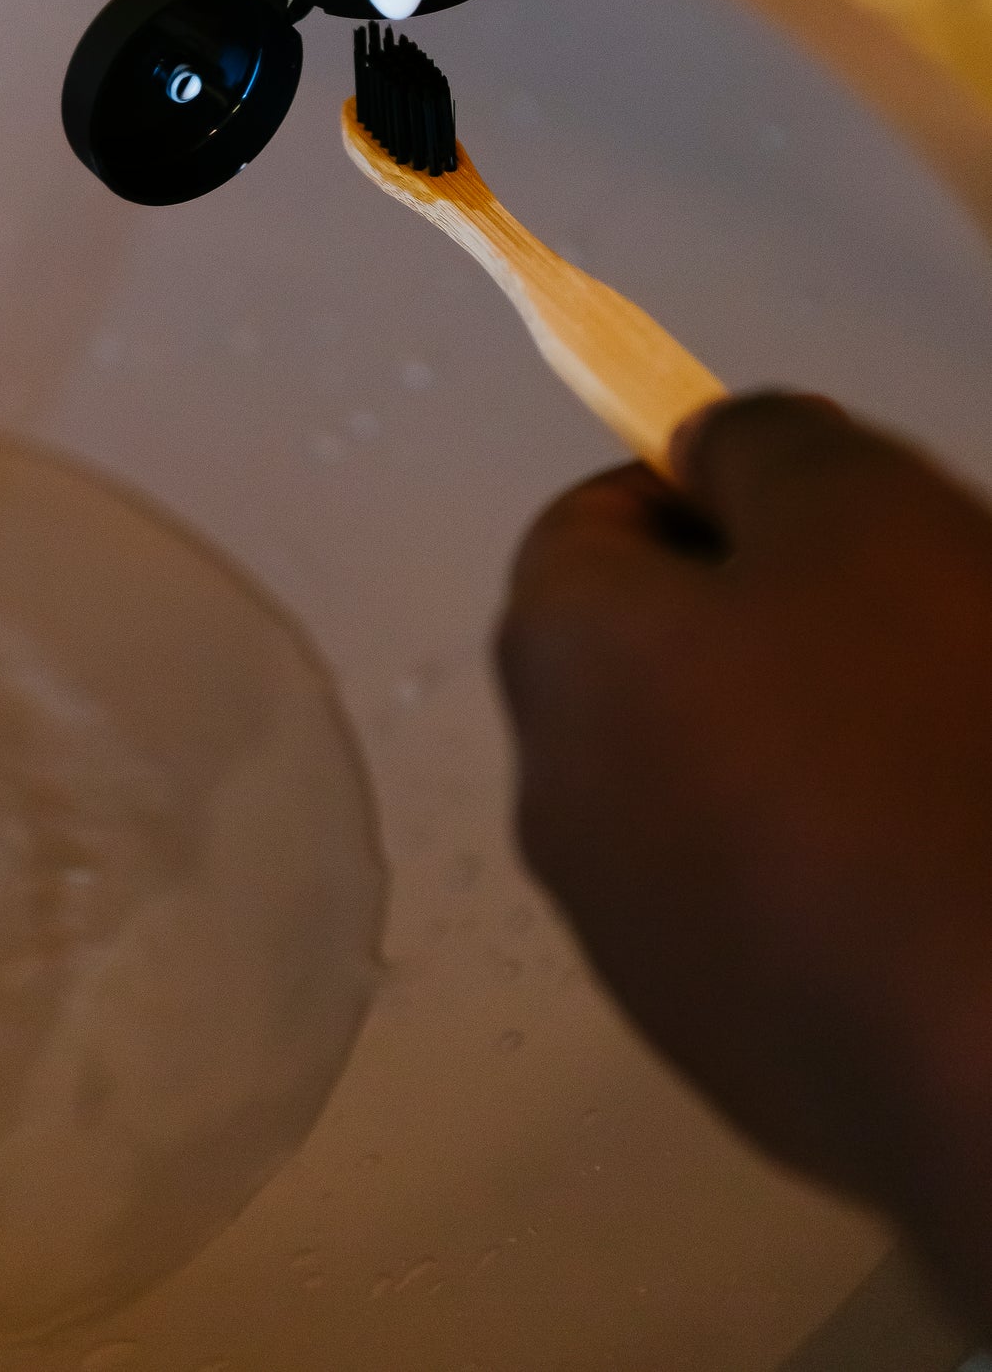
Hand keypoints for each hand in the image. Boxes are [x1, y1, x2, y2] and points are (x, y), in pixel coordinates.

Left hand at [497, 394, 991, 1322]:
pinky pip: (771, 912)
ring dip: (803, 750)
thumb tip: (704, 447)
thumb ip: (757, 445)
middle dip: (763, 620)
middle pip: (646, 664)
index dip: (702, 488)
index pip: (586, 526)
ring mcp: (639, 949)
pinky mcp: (732, 1057)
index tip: (825, 499)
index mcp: (561, 662)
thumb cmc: (926, 739)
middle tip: (907, 617)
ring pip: (710, 793)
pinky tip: (938, 863)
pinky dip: (838, 872)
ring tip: (941, 741)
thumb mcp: (857, 512)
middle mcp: (560, 806)